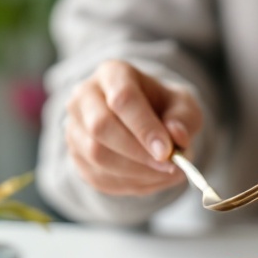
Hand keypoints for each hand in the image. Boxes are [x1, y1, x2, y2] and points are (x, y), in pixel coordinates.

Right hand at [64, 60, 202, 195]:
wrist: (144, 120)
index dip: (144, 128)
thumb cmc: (163, 107)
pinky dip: (128, 184)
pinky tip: (151, 179)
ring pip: (96, 155)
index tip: (167, 151)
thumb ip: (183, 118)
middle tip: (168, 166)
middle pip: (101, 127)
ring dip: (135, 172)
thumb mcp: (182, 105)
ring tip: (165, 173)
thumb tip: (177, 136)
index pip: (123, 98)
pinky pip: (97, 176)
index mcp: (112, 73)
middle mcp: (84, 96)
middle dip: (138, 153)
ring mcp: (74, 126)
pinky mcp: (75, 154)